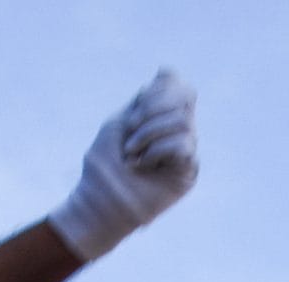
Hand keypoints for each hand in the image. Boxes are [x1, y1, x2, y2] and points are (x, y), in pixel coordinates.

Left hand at [48, 69, 198, 260]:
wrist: (100, 202)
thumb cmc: (104, 165)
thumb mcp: (120, 122)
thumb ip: (146, 99)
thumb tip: (167, 73)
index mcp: (159, 116)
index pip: (178, 84)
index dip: (160, 91)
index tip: (135, 113)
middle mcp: (176, 130)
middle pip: (184, 98)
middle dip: (150, 113)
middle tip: (129, 138)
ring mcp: (185, 151)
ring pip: (183, 121)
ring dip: (149, 135)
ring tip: (132, 155)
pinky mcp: (188, 172)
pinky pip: (184, 145)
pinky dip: (157, 151)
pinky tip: (143, 166)